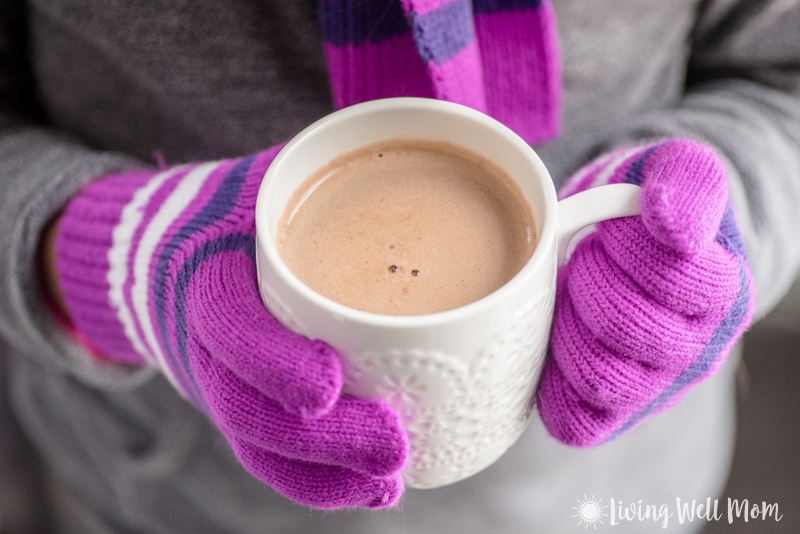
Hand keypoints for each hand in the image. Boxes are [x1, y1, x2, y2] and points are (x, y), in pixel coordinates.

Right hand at [53, 147, 407, 507]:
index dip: (270, 360)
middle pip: (244, 405)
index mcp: (206, 269)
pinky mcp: (239, 404)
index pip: (225, 322)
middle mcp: (203, 337)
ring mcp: (218, 379)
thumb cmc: (241, 207)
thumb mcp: (276, 174)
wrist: (176, 249)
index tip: (330, 384)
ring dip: (323, 475)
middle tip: (393, 447)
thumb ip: (334, 170)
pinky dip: (314, 482)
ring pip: (257, 445)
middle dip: (318, 439)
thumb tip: (447, 144)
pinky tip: (369, 492)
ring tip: (390, 482)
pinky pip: (266, 457)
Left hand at [537, 139, 753, 446]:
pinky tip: (552, 340)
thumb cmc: (641, 206)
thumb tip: (673, 227)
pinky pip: (576, 421)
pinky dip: (551, 384)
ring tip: (567, 295)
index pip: (673, 276)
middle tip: (583, 258)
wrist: (621, 245)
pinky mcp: (612, 415)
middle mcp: (698, 350)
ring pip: (599, 376)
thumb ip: (684, 180)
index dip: (624, 243)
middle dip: (587, 279)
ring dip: (564, 326)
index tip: (608, 226)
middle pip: (625, 326)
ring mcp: (655, 388)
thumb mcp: (669, 168)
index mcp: (722, 291)